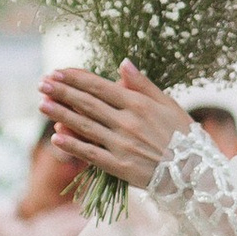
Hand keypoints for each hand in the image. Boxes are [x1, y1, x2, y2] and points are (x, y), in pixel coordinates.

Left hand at [40, 61, 191, 194]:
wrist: (195, 172)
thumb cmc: (183, 136)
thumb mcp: (168, 104)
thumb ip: (143, 85)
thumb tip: (123, 63)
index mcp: (139, 104)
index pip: (100, 86)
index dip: (76, 78)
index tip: (57, 71)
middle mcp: (128, 122)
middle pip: (88, 103)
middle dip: (62, 91)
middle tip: (42, 83)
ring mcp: (122, 145)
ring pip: (85, 126)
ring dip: (60, 113)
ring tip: (41, 104)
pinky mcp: (120, 166)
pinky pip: (91, 153)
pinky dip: (72, 145)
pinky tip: (55, 137)